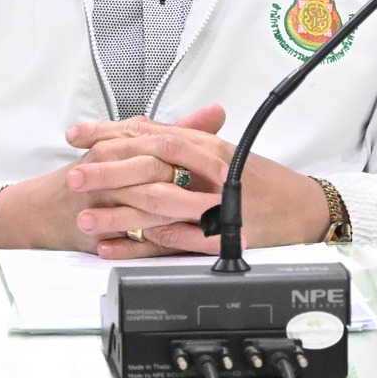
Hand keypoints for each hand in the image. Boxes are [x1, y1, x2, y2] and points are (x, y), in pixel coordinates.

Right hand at [0, 106, 227, 251]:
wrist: (43, 208)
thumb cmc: (91, 176)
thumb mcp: (136, 146)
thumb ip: (178, 130)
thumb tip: (216, 110)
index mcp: (127, 144)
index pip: (167, 143)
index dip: (201, 154)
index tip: (231, 166)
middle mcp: (113, 165)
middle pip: (156, 169)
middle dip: (194, 182)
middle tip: (226, 194)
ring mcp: (104, 195)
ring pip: (145, 200)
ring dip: (181, 212)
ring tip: (212, 221)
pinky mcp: (97, 224)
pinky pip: (129, 232)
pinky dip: (154, 239)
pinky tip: (177, 245)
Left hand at [64, 104, 330, 258]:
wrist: (305, 207)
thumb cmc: (263, 180)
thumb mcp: (222, 152)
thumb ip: (184, 140)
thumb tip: (142, 129)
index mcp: (205, 145)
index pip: (149, 133)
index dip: (109, 133)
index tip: (75, 135)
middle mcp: (208, 168)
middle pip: (149, 165)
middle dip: (105, 172)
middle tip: (71, 176)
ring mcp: (214, 203)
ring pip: (157, 204)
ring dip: (119, 212)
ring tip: (84, 217)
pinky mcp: (220, 235)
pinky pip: (177, 240)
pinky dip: (145, 245)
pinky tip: (117, 248)